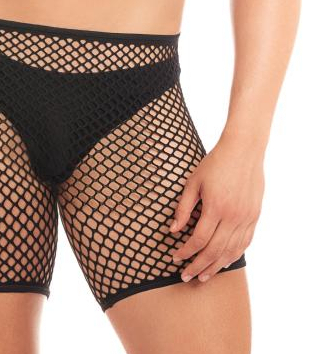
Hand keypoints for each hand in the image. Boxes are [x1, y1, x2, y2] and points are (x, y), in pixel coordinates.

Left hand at [169, 133, 263, 281]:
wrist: (243, 151)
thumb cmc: (215, 163)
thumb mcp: (193, 181)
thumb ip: (183, 207)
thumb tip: (172, 230)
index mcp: (215, 207)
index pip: (198, 239)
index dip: (185, 252)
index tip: (174, 258)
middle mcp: (233, 216)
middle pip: (214, 250)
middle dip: (198, 266)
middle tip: (185, 276)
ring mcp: (246, 218)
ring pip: (231, 251)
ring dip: (216, 266)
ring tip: (203, 276)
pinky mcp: (254, 216)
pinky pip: (244, 243)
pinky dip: (233, 255)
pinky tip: (224, 262)